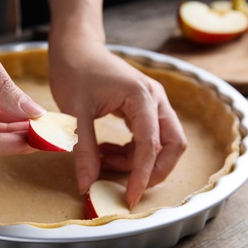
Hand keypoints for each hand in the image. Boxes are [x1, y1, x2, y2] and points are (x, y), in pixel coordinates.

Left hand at [49, 40, 186, 207]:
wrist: (75, 49)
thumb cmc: (74, 73)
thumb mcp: (76, 113)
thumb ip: (84, 150)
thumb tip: (86, 186)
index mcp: (142, 97)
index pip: (151, 145)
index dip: (142, 175)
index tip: (128, 198)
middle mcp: (155, 99)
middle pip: (172, 144)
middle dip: (154, 170)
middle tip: (125, 185)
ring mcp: (152, 102)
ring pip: (162, 142)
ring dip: (137, 160)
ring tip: (102, 159)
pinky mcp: (143, 106)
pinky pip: (148, 135)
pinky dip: (132, 150)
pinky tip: (106, 150)